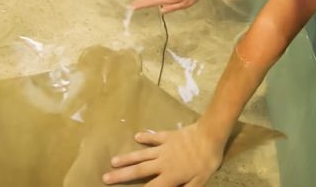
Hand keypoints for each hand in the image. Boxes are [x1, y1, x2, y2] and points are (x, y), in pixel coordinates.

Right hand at [102, 124, 222, 185]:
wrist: (209, 135)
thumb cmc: (206, 160)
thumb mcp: (199, 181)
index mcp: (169, 176)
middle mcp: (162, 163)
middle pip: (138, 171)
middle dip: (121, 175)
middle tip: (105, 177)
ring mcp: (164, 148)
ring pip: (142, 154)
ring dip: (127, 158)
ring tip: (113, 161)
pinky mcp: (168, 136)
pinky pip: (155, 137)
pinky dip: (146, 136)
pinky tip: (137, 136)